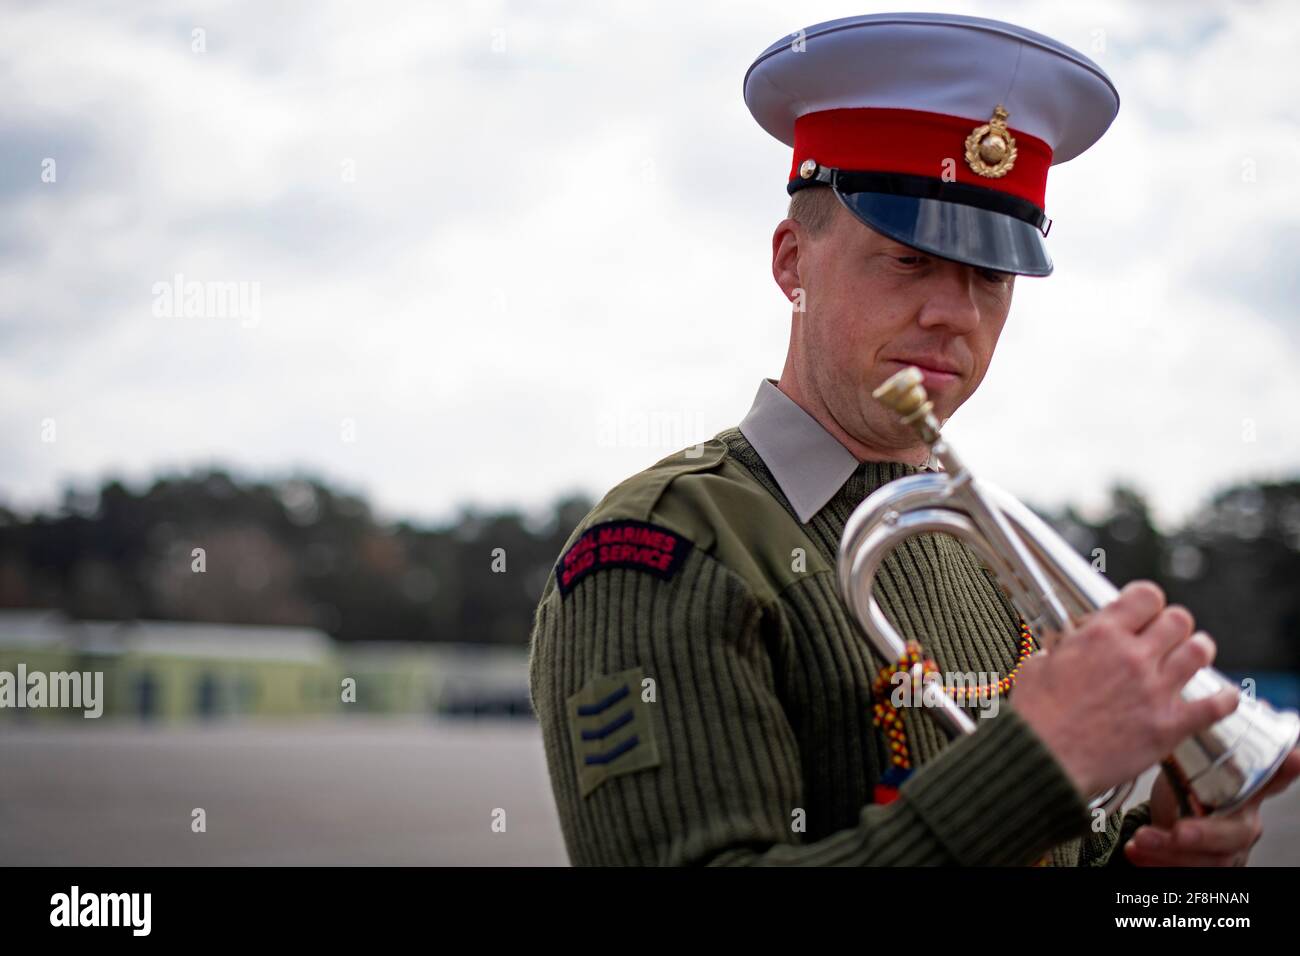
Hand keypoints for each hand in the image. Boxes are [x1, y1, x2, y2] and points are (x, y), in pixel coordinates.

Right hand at [1013, 580, 1238, 797]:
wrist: (1043, 761)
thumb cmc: (1035, 718)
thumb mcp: (1037, 665)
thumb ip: (1062, 649)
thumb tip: (1067, 647)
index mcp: (1100, 636)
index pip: (1146, 596)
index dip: (1147, 601)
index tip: (1144, 610)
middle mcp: (1133, 657)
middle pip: (1178, 620)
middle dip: (1173, 625)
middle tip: (1167, 636)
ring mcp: (1155, 691)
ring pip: (1199, 652)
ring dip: (1197, 651)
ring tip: (1192, 655)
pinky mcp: (1169, 726)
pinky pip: (1215, 706)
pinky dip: (1224, 699)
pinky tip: (1224, 697)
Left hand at [1124, 747, 1299, 865]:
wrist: (1165, 818)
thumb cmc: (1185, 785)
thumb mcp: (1188, 760)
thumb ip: (1192, 735)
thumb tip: (1180, 692)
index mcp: (1244, 790)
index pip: (1271, 779)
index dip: (1284, 769)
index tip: (1293, 757)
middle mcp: (1243, 820)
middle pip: (1236, 833)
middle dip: (1206, 834)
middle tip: (1179, 831)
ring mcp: (1228, 848)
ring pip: (1211, 859)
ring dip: (1172, 852)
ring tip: (1142, 840)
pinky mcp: (1206, 865)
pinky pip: (1186, 871)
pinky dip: (1157, 862)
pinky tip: (1135, 852)